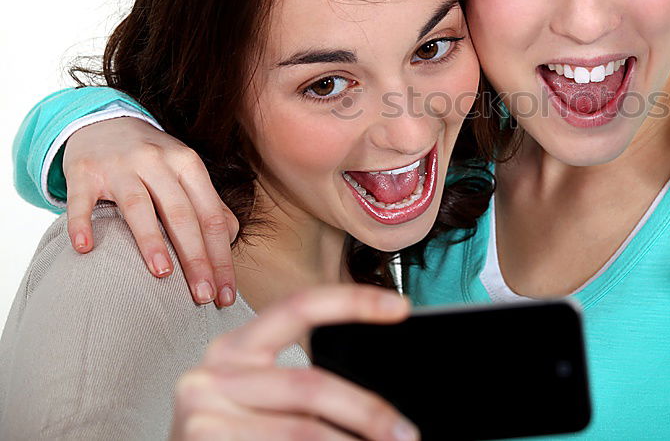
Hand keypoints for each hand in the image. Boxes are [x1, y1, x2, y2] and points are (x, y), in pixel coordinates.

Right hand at [63, 116, 239, 305]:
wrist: (103, 121)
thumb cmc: (152, 158)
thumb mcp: (185, 171)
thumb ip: (207, 203)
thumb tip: (230, 238)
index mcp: (188, 164)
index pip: (211, 217)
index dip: (221, 257)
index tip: (225, 293)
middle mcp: (157, 163)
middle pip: (181, 215)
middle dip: (196, 259)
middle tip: (202, 296)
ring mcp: (119, 167)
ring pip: (139, 206)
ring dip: (151, 241)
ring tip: (162, 274)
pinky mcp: (84, 172)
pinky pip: (82, 200)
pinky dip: (82, 223)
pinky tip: (85, 249)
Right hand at [170, 285, 419, 440]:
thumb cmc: (231, 437)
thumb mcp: (262, 401)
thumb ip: (306, 390)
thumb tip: (382, 404)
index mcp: (236, 346)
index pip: (300, 305)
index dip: (352, 301)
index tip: (401, 306)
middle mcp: (214, 368)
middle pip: (310, 382)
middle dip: (367, 411)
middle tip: (408, 433)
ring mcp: (203, 407)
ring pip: (302, 427)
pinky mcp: (201, 437)